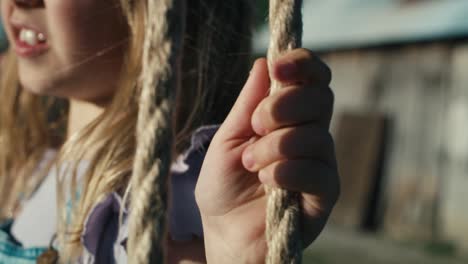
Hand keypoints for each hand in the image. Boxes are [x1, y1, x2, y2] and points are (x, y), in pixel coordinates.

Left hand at [195, 49, 339, 262]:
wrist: (224, 232)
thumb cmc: (225, 185)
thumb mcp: (228, 139)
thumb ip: (247, 105)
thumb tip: (263, 63)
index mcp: (289, 118)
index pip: (312, 80)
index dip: (301, 65)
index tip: (277, 67)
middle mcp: (311, 136)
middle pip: (321, 98)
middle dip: (284, 106)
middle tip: (256, 125)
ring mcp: (320, 165)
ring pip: (317, 136)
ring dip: (277, 146)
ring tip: (252, 164)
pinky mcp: (324, 196)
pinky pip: (318, 172)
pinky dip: (287, 171)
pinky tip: (267, 180)